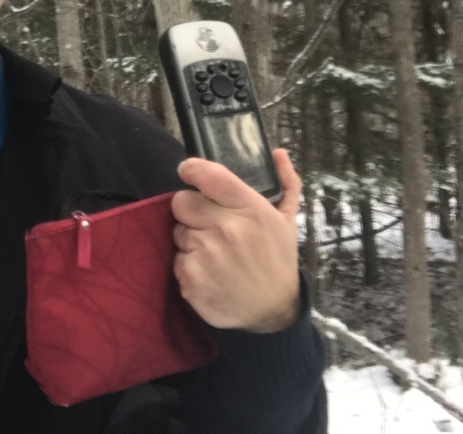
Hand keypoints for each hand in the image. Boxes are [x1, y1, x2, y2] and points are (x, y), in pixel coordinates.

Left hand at [171, 149, 302, 332]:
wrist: (273, 310)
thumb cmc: (277, 259)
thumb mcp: (286, 220)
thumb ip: (285, 183)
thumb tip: (279, 152)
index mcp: (250, 209)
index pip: (208, 175)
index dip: (191, 169)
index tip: (188, 171)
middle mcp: (226, 228)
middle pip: (181, 201)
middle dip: (191, 210)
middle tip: (208, 223)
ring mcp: (206, 254)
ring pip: (178, 232)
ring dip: (190, 240)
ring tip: (213, 252)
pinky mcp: (191, 278)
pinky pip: (175, 260)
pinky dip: (188, 265)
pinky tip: (208, 271)